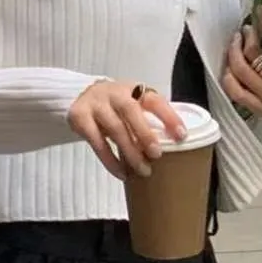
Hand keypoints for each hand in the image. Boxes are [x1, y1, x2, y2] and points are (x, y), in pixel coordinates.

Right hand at [69, 80, 185, 179]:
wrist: (79, 96)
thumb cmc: (115, 107)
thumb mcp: (132, 105)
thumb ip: (148, 118)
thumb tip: (174, 144)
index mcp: (133, 89)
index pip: (154, 100)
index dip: (169, 117)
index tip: (181, 135)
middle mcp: (115, 93)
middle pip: (131, 111)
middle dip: (145, 134)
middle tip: (157, 155)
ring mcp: (96, 104)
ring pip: (115, 128)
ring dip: (130, 152)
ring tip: (143, 170)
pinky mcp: (80, 118)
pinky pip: (97, 142)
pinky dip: (110, 160)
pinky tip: (121, 173)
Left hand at [222, 9, 261, 119]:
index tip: (260, 10)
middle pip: (254, 56)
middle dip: (246, 37)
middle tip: (245, 29)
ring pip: (240, 72)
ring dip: (234, 52)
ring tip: (235, 42)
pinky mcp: (257, 108)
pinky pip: (235, 93)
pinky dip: (228, 78)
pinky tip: (229, 66)